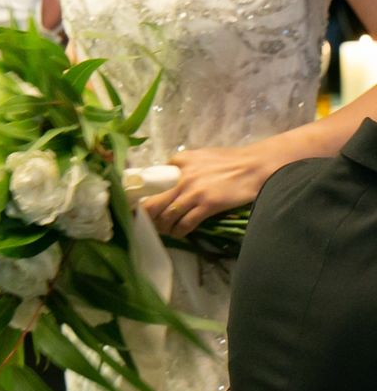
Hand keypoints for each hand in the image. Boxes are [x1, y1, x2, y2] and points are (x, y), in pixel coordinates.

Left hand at [139, 142, 269, 237]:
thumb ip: (181, 165)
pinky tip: (180, 234)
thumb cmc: (227, 161)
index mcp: (177, 162)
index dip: (143, 197)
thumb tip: (167, 177)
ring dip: (164, 227)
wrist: (252, 166)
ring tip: (164, 231)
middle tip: (147, 224)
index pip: (151, 180)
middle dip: (147, 217)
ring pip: (168, 216)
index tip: (138, 207)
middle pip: (154, 202)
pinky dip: (180, 231)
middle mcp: (181, 177)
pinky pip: (187, 223)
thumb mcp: (198, 156)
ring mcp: (193, 192)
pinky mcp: (207, 205)